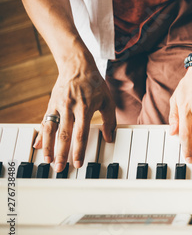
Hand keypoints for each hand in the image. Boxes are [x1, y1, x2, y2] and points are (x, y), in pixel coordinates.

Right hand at [33, 57, 115, 171]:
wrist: (77, 66)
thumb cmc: (95, 85)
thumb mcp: (108, 101)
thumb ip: (110, 121)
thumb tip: (109, 138)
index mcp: (85, 108)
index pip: (81, 134)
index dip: (78, 150)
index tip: (77, 163)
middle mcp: (70, 108)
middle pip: (64, 135)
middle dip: (61, 153)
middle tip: (60, 168)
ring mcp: (58, 106)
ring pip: (51, 130)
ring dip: (48, 147)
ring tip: (47, 161)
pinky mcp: (51, 104)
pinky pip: (45, 122)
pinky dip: (41, 135)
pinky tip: (38, 146)